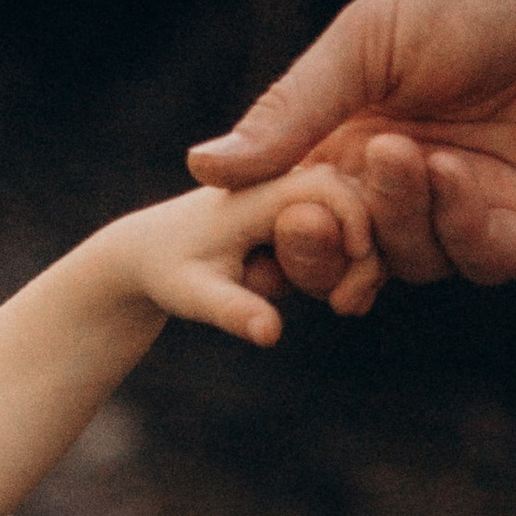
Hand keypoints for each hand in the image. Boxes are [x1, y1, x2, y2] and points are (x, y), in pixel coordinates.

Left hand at [112, 167, 380, 342]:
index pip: (328, 187)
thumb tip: (271, 335)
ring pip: (352, 214)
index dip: (356, 220)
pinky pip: (342, 225)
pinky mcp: (301, 208)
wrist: (149, 251)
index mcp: (259, 189)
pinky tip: (343, 297)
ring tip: (344, 303)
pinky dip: (350, 259)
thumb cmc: (167, 269)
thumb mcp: (195, 293)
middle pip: (353, 197)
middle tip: (351, 302)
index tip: (357, 265)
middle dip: (366, 246)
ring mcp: (295, 193)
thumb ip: (234, 310)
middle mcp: (283, 181)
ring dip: (359, 258)